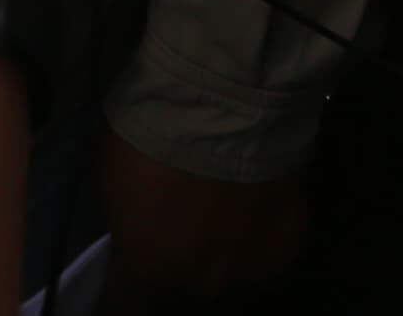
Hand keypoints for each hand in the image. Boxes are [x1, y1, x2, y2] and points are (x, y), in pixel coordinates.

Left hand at [101, 134, 307, 313]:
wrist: (232, 106)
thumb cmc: (158, 136)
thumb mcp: (117, 182)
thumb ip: (130, 226)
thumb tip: (137, 239)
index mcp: (148, 269)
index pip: (123, 306)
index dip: (126, 290)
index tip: (130, 274)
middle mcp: (196, 286)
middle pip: (180, 296)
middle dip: (175, 271)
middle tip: (179, 229)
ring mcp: (245, 274)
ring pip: (225, 281)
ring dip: (218, 258)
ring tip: (219, 215)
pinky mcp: (285, 253)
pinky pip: (263, 258)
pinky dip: (256, 240)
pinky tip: (252, 208)